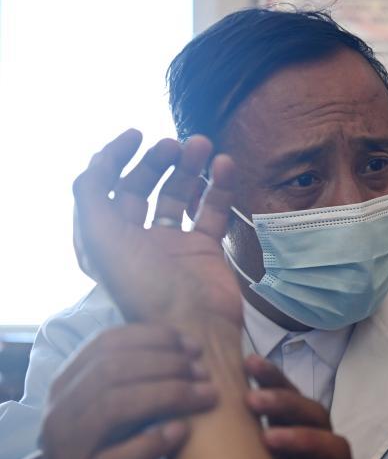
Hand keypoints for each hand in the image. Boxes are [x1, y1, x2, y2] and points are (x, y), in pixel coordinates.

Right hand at [0, 325, 215, 458]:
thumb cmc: (106, 451)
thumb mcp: (115, 410)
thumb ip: (138, 380)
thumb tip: (192, 349)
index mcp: (68, 385)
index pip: (106, 344)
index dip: (153, 338)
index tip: (193, 346)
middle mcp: (61, 412)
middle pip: (112, 370)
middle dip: (167, 364)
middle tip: (205, 372)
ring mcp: (69, 449)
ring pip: (114, 406)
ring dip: (169, 395)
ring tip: (206, 395)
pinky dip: (154, 441)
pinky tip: (184, 432)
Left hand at [72, 129, 242, 327]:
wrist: (194, 324)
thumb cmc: (144, 285)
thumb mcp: (100, 236)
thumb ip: (91, 193)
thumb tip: (100, 161)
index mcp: (104, 238)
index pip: (103, 186)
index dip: (115, 156)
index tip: (137, 134)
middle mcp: (135, 240)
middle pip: (142, 187)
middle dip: (156, 161)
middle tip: (176, 143)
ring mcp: (171, 245)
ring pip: (177, 195)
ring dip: (189, 168)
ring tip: (205, 146)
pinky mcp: (204, 250)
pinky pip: (210, 210)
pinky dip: (218, 187)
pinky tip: (225, 166)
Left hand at [243, 355, 362, 458]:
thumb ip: (232, 445)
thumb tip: (186, 414)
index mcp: (299, 439)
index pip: (291, 399)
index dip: (274, 378)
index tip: (247, 361)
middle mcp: (322, 454)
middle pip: (317, 414)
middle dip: (286, 402)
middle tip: (251, 398)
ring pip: (336, 446)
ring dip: (303, 437)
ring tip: (268, 438)